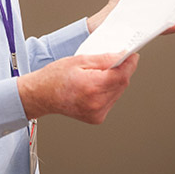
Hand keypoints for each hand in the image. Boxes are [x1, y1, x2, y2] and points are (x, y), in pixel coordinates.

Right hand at [17, 52, 138, 123]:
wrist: (42, 95)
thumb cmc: (55, 77)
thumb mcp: (79, 60)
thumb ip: (103, 59)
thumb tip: (121, 56)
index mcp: (91, 86)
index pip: (121, 75)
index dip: (130, 64)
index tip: (132, 55)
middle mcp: (96, 103)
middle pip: (122, 84)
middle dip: (122, 71)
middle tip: (116, 61)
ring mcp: (97, 113)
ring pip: (118, 93)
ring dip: (115, 82)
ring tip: (100, 74)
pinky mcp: (97, 118)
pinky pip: (111, 101)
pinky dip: (109, 91)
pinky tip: (96, 86)